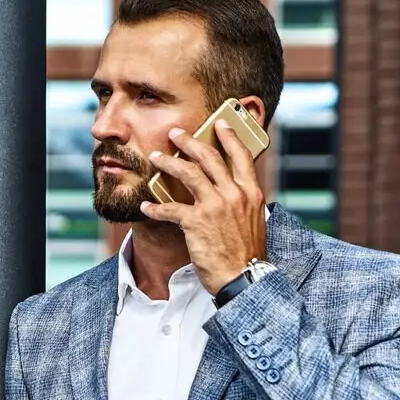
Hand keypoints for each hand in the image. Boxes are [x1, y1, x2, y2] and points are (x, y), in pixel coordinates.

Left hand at [140, 119, 267, 295]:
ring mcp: (215, 206)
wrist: (244, 277)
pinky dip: (155, 208)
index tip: (219, 123)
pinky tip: (146, 207)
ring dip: (168, 163)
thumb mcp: (253, 221)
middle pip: (209, 157)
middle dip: (189, 142)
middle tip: (175, 133)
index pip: (242, 155)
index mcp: (251, 192)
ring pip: (188, 173)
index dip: (229, 136)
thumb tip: (231, 191)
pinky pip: (170, 209)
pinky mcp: (196, 222)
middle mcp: (234, 194)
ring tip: (156, 157)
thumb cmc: (246, 254)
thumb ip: (243, 202)